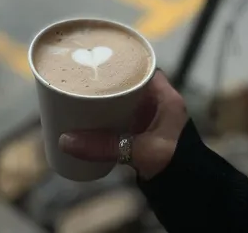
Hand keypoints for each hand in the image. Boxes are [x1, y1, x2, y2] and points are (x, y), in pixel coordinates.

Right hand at [59, 70, 187, 179]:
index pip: (146, 69)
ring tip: (87, 90)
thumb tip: (65, 140)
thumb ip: (104, 146)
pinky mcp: (142, 129)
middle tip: (88, 76)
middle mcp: (158, 102)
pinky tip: (95, 112)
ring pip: (127, 98)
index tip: (103, 60)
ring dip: (111, 96)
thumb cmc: (172, 163)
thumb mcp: (139, 151)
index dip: (126, 63)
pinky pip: (124, 113)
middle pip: (133, 82)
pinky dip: (111, 112)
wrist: (183, 187)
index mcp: (166, 98)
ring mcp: (150, 116)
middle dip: (113, 80)